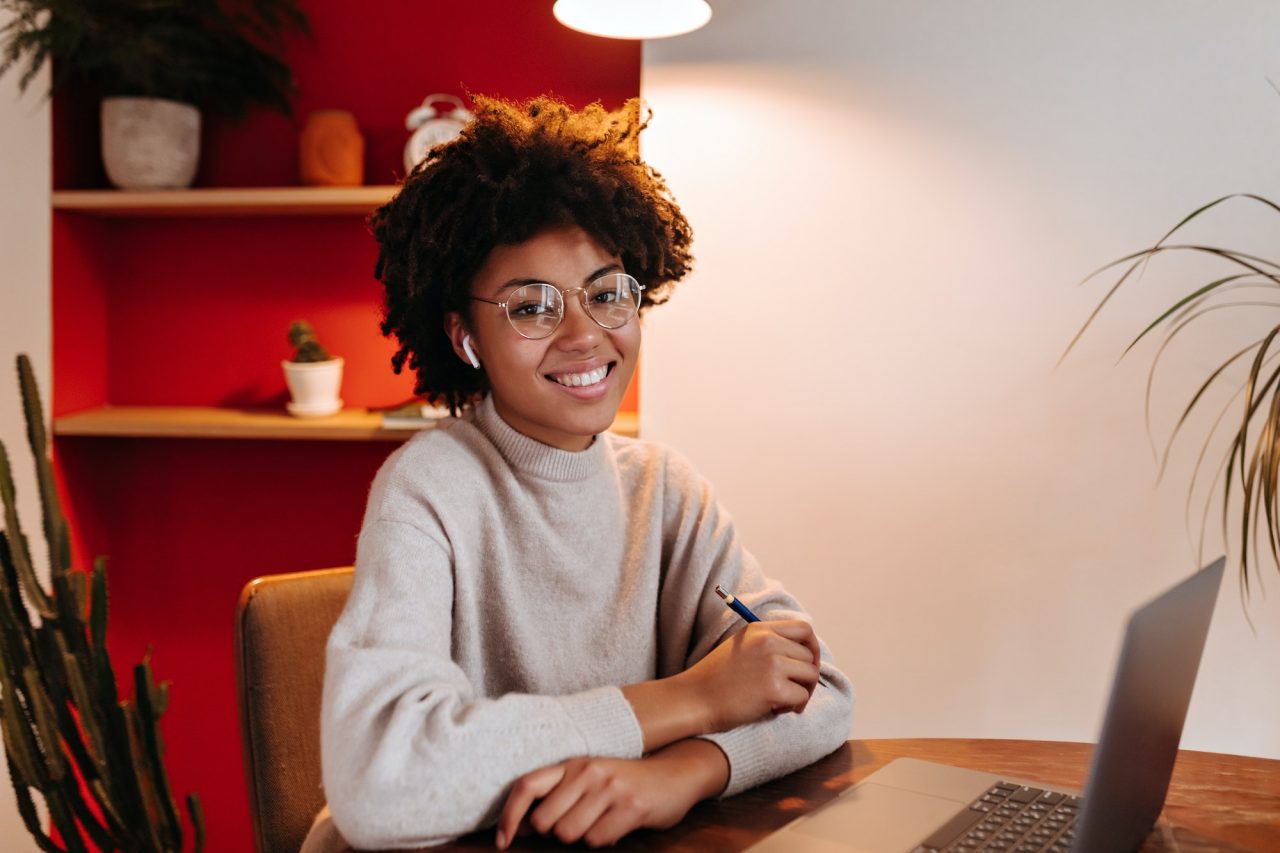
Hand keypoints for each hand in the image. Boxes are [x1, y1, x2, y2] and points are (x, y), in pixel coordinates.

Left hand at [495, 745, 720, 848]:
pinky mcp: (631, 806)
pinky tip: (617, 826)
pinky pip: (597, 840)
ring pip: (569, 834)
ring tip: (600, 823)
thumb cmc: (625, 784)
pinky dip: (603, 841)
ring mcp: (610, 787)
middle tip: (578, 825)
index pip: (527, 786)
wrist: (676, 773)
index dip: (509, 816)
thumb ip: (556, 798)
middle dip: (555, 833)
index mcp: (572, 764)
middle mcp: (587, 771)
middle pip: (545, 821)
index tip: (504, 842)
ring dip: (581, 838)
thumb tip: (519, 827)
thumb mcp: (589, 781)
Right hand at [681, 619, 820, 731]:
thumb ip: (768, 644)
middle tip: (794, 692)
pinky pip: (802, 696)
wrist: (693, 699)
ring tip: (783, 702)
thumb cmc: (714, 679)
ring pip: (810, 675)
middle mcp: (767, 642)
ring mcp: (771, 664)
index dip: (812, 647)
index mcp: (759, 630)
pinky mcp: (773, 688)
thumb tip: (804, 656)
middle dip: (806, 676)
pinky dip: (794, 706)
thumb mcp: (740, 648)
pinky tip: (776, 709)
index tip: (808, 664)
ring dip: (803, 691)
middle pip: (809, 655)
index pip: (804, 629)